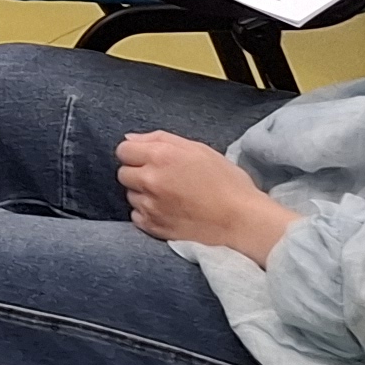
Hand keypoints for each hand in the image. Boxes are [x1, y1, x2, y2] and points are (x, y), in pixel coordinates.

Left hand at [116, 131, 298, 260]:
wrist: (240, 220)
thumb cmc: (226, 181)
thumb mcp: (198, 148)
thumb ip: (160, 139)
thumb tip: (130, 138)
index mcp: (161, 155)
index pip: (123, 150)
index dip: (136, 152)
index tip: (149, 158)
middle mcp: (150, 180)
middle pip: (123, 173)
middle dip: (138, 172)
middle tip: (161, 177)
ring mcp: (150, 205)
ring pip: (129, 195)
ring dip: (142, 193)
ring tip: (168, 196)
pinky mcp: (153, 227)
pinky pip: (136, 215)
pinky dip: (147, 213)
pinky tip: (167, 210)